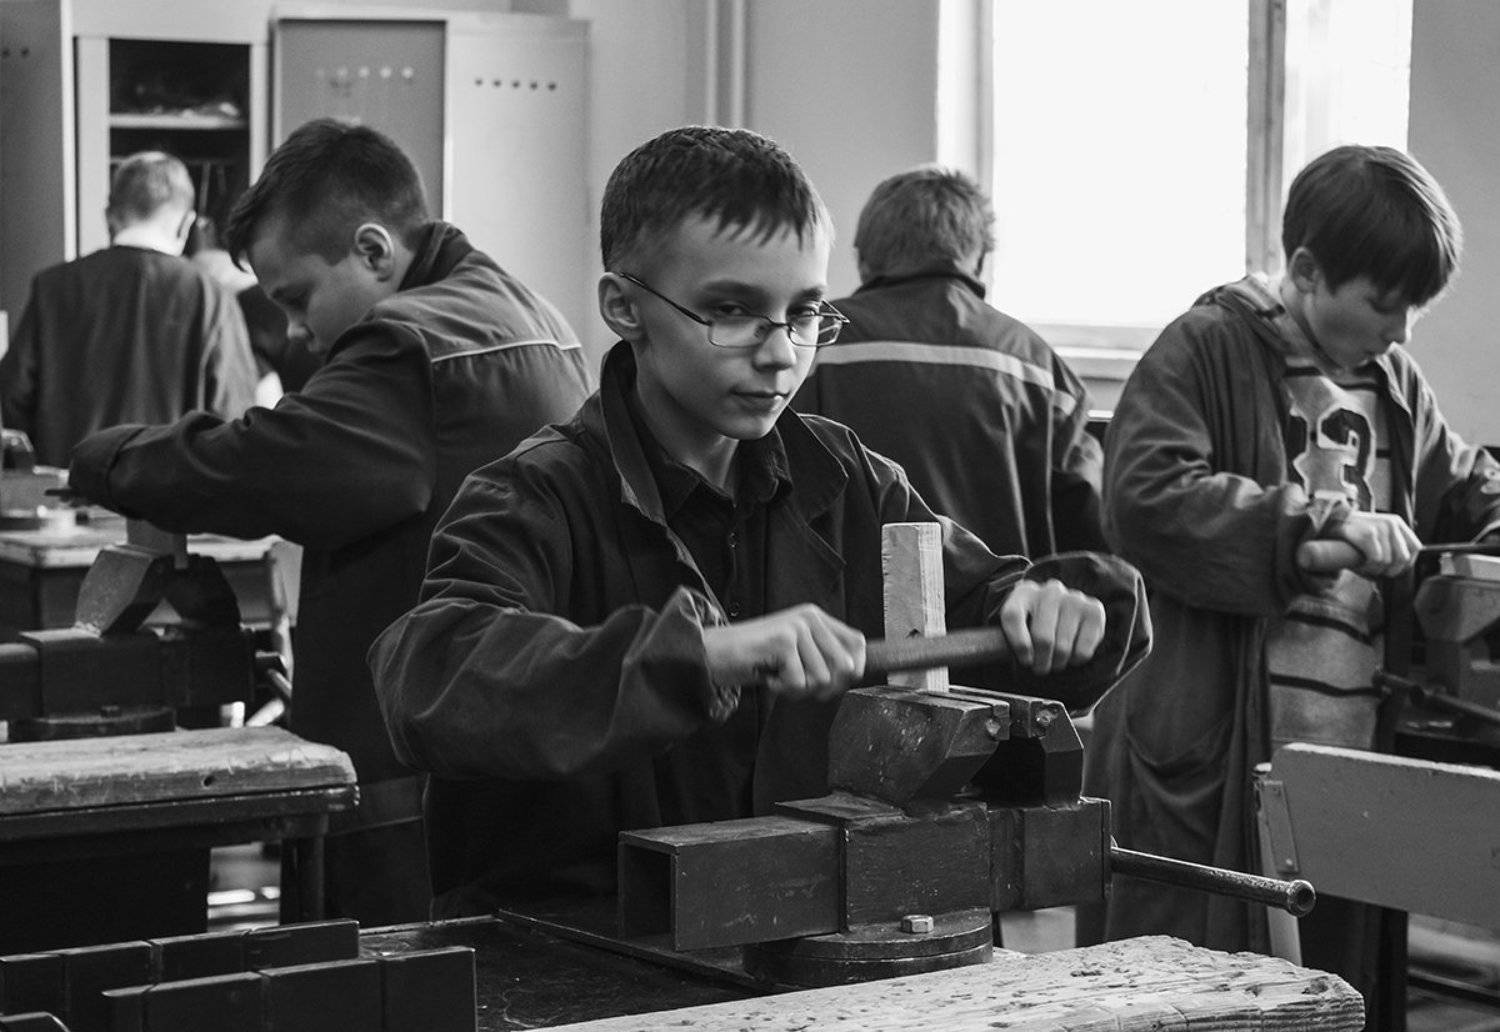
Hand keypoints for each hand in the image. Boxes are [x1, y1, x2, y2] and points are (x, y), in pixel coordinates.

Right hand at [701, 604, 865, 701]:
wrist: (713, 654)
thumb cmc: (755, 659)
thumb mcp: (797, 655)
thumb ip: (824, 659)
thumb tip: (854, 671)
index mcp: (816, 617)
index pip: (857, 642)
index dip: (855, 669)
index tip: (835, 685)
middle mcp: (809, 617)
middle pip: (844, 666)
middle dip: (823, 687)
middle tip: (796, 683)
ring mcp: (796, 627)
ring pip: (821, 679)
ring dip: (798, 688)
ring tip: (778, 676)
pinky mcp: (783, 640)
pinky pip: (799, 683)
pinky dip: (782, 689)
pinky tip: (768, 676)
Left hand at [999, 579, 1105, 674]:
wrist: (1065, 609)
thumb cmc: (1034, 623)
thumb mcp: (1017, 625)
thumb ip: (1002, 637)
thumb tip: (986, 653)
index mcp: (1023, 592)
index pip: (1013, 616)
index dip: (1018, 644)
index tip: (1024, 660)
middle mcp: (1050, 590)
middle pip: (1042, 637)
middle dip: (1040, 661)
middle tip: (1040, 668)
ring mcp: (1073, 598)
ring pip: (1062, 646)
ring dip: (1058, 663)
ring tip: (1055, 662)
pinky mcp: (1094, 610)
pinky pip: (1083, 649)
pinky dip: (1076, 660)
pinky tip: (1072, 654)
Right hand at [1331, 511, 1419, 577]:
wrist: (1326, 522)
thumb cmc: (1350, 535)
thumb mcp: (1375, 535)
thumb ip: (1389, 546)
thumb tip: (1400, 569)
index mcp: (1396, 523)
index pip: (1415, 548)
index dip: (1405, 564)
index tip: (1391, 569)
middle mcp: (1391, 523)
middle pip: (1402, 558)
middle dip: (1389, 570)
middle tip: (1375, 572)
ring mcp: (1379, 528)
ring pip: (1388, 561)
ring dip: (1375, 570)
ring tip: (1363, 566)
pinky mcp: (1367, 534)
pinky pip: (1376, 560)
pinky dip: (1367, 567)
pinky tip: (1359, 565)